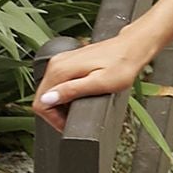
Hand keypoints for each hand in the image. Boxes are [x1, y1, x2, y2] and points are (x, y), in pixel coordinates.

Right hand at [32, 31, 153, 135]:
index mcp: (60, 69)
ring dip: (62, 104)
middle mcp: (57, 63)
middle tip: (76, 118)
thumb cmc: (121, 65)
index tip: (68, 124)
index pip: (40, 101)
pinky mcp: (69, 62)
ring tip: (81, 107)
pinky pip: (59, 84)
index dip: (53, 119)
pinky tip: (82, 96)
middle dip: (56, 113)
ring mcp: (62, 61)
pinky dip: (67, 95)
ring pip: (50, 91)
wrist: (132, 49)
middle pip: (43, 97)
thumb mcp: (98, 84)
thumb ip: (71, 91)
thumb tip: (48, 99)